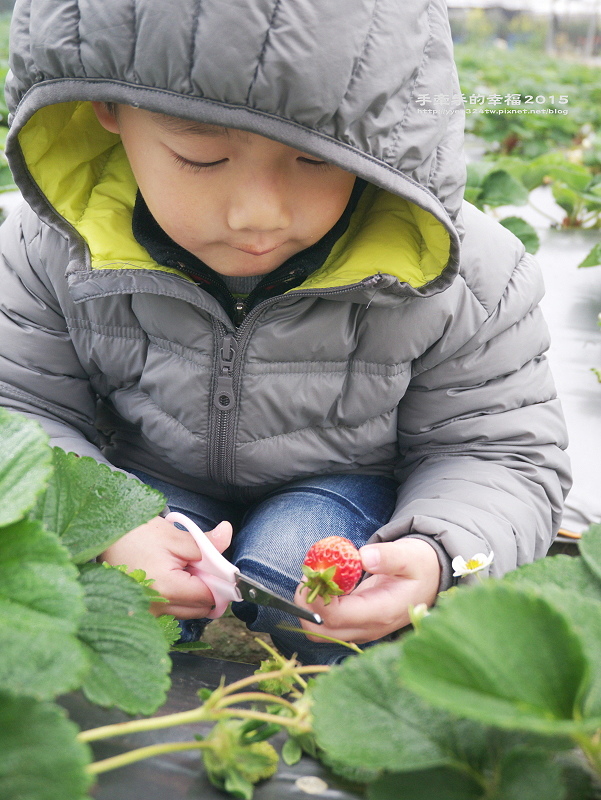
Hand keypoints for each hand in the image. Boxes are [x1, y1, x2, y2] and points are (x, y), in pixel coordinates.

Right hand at [100, 516, 232, 618]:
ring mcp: (149, 615)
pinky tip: (168, 578)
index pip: (209, 597)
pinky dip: (177, 597)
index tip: (215, 566)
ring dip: (192, 593)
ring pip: (187, 612)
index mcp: (168, 589)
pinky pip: (172, 611)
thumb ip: (206, 543)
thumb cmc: (136, 535)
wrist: (104, 539)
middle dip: (206, 588)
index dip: (218, 582)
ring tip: (178, 569)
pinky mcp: (143, 614)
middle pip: (200, 609)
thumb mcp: (176, 536)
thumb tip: (227, 533)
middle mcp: (158, 609)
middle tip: (195, 564)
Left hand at [294, 538, 440, 643]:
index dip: (317, 597)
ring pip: (319, 629)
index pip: (336, 617)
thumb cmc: (420, 566)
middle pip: (320, 630)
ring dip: (311, 604)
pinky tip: (326, 580)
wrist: (430, 580)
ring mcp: (360, 628)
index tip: (316, 571)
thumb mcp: (409, 556)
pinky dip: (318, 603)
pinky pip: (326, 621)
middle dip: (306, 603)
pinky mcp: (355, 623)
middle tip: (312, 573)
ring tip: (318, 575)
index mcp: (381, 613)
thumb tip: (363, 556)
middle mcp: (368, 627)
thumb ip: (388, 556)